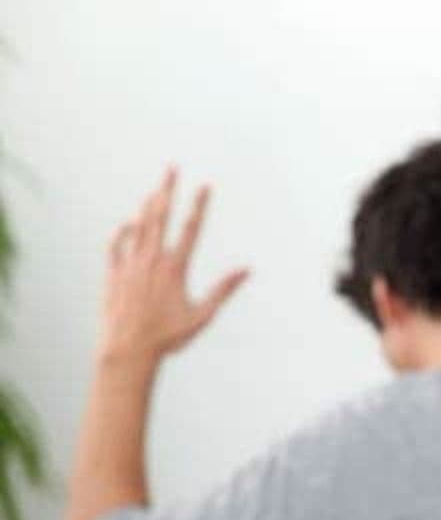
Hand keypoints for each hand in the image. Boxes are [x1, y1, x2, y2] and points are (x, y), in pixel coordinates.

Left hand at [100, 168, 248, 363]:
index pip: (191, 229)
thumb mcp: (203, 316)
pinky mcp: (114, 274)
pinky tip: (128, 223)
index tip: (205, 186)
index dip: (199, 205)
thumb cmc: (168, 337)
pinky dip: (123, 232)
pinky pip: (117, 245)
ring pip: (139, 227)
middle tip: (171, 169)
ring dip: (148, 206)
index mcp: (175, 268)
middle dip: (167, 190)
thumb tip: (246, 270)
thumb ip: (224, 290)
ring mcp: (131, 265)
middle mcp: (151, 260)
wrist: (129, 349)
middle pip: (161, 217)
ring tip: (154, 190)